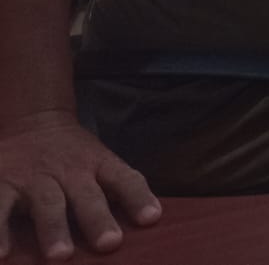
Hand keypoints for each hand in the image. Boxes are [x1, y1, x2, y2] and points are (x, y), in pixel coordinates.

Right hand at [0, 110, 160, 259]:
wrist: (34, 120)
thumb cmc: (74, 155)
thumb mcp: (100, 160)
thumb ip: (120, 187)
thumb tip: (152, 217)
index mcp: (98, 165)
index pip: (124, 178)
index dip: (138, 197)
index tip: (151, 218)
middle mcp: (70, 172)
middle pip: (87, 196)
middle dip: (98, 219)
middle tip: (108, 244)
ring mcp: (35, 178)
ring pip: (48, 204)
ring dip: (54, 229)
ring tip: (60, 256)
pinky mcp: (3, 183)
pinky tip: (2, 253)